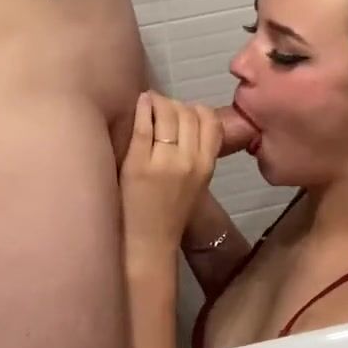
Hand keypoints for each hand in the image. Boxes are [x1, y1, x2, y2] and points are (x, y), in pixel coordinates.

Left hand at [120, 91, 222, 252]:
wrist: (150, 244)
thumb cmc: (172, 214)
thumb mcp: (198, 182)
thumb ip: (199, 153)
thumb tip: (189, 119)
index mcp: (207, 166)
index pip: (210, 121)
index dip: (196, 110)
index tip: (183, 113)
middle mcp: (189, 161)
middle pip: (187, 113)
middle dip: (174, 104)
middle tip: (161, 108)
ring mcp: (164, 162)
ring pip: (167, 114)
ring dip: (157, 103)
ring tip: (148, 104)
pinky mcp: (138, 164)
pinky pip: (143, 126)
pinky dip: (142, 108)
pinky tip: (139, 103)